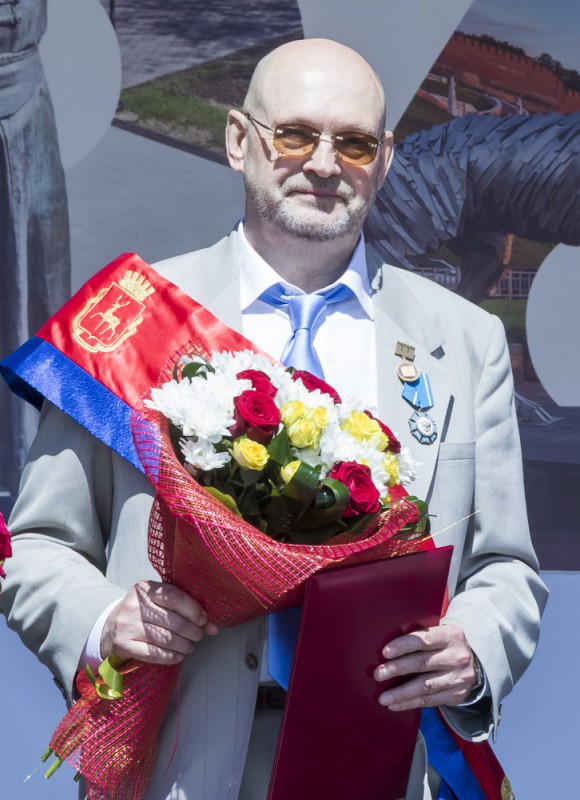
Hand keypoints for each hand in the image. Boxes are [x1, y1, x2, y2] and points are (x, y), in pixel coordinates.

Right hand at [100, 580, 218, 663]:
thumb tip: (214, 627)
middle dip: (192, 631)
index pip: (174, 596)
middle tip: (199, 635)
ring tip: (190, 646)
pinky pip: (153, 654)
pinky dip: (170, 657)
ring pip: (165, 638)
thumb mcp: (158, 602)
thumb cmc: (143, 612)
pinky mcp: (123, 645)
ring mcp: (127, 626)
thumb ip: (184, 608)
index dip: (193, 610)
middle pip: (172, 621)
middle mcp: (134, 606)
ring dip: (184, 645)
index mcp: (144, 589)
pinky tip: (178, 656)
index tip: (204, 620)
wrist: (110, 627)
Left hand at [373, 623, 475, 710]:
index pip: (424, 640)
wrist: (473, 664)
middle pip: (422, 663)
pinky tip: (395, 704)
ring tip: (383, 697)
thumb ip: (420, 638)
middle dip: (397, 669)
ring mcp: (458, 677)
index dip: (403, 646)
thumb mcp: (439, 635)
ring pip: (425, 686)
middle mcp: (457, 656)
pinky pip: (429, 701)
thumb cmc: (444, 646)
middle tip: (378, 674)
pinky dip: (410, 703)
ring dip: (401, 693)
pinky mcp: (456, 695)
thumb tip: (387, 649)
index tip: (385, 652)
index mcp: (451, 635)